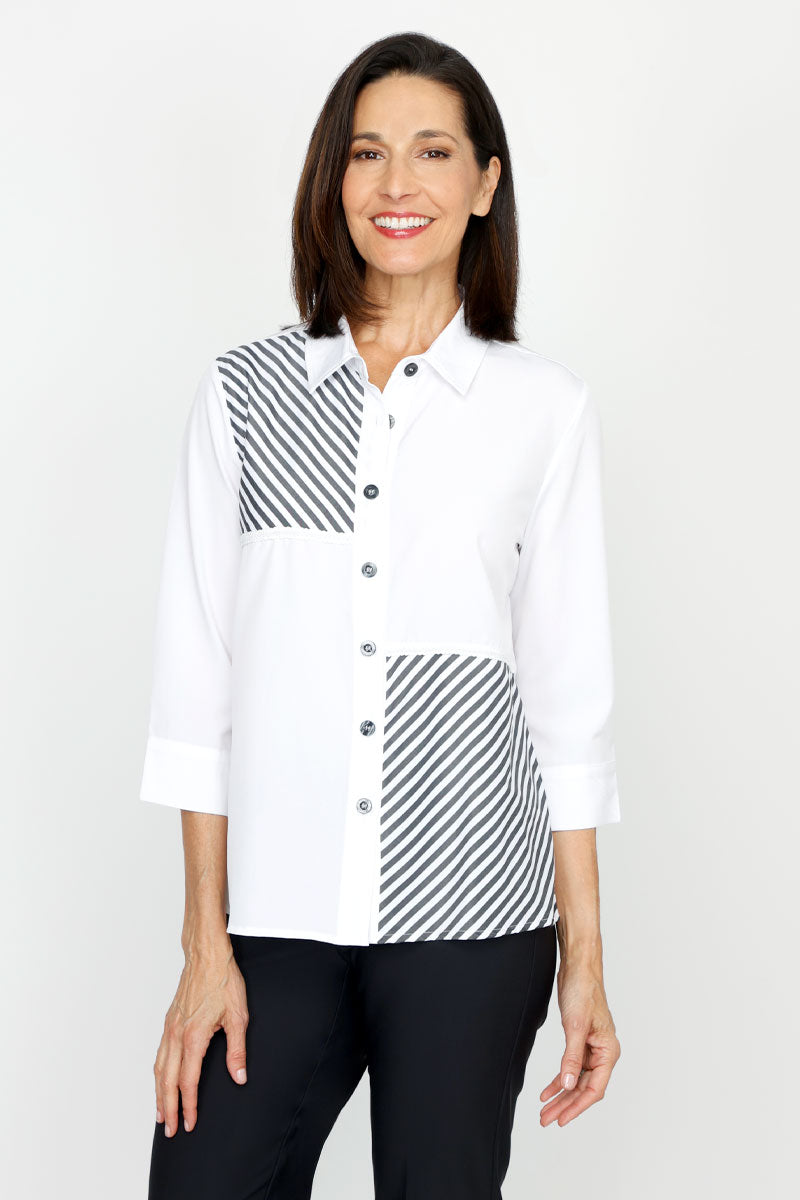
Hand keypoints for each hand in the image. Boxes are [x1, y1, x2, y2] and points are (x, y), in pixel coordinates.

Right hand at [153, 937, 248, 1135]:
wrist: (206, 956)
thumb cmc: (223, 981)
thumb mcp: (239, 1016)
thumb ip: (237, 1050)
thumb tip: (239, 1077)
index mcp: (194, 1037)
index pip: (188, 1081)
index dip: (188, 1105)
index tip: (189, 1123)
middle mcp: (176, 1035)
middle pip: (168, 1081)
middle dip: (168, 1108)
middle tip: (170, 1129)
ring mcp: (170, 1028)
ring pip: (159, 1069)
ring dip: (159, 1094)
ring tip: (160, 1114)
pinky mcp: (169, 1021)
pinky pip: (159, 1054)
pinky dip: (158, 1074)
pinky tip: (161, 1081)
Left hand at [539, 956, 620, 1126]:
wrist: (578, 968)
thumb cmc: (583, 991)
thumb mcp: (575, 1026)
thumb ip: (572, 1057)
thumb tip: (569, 1084)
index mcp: (608, 1051)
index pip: (594, 1089)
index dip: (577, 1106)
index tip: (561, 1120)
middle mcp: (603, 1053)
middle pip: (584, 1088)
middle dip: (565, 1105)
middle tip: (546, 1120)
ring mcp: (591, 1049)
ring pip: (576, 1080)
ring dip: (561, 1095)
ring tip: (544, 1111)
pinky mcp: (579, 1042)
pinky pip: (570, 1068)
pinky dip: (559, 1080)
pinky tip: (547, 1091)